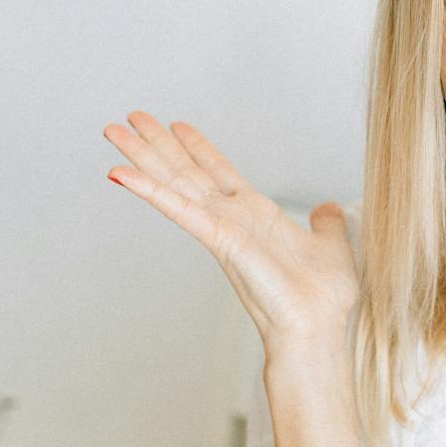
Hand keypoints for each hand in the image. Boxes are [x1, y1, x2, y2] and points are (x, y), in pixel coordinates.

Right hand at [103, 111, 359, 354]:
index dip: (198, 147)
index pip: (220, 172)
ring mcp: (222, 229)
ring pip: (174, 184)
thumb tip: (329, 208)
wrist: (317, 328)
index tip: (177, 125)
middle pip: (187, 172)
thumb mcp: (331, 247)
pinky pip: (179, 210)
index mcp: (257, 216)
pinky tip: (121, 174)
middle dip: (158, 145)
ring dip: (143, 157)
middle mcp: (233, 219)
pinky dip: (150, 191)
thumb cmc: (323, 300)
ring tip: (114, 130)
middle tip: (130, 117)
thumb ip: (327, 225)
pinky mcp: (219, 241)